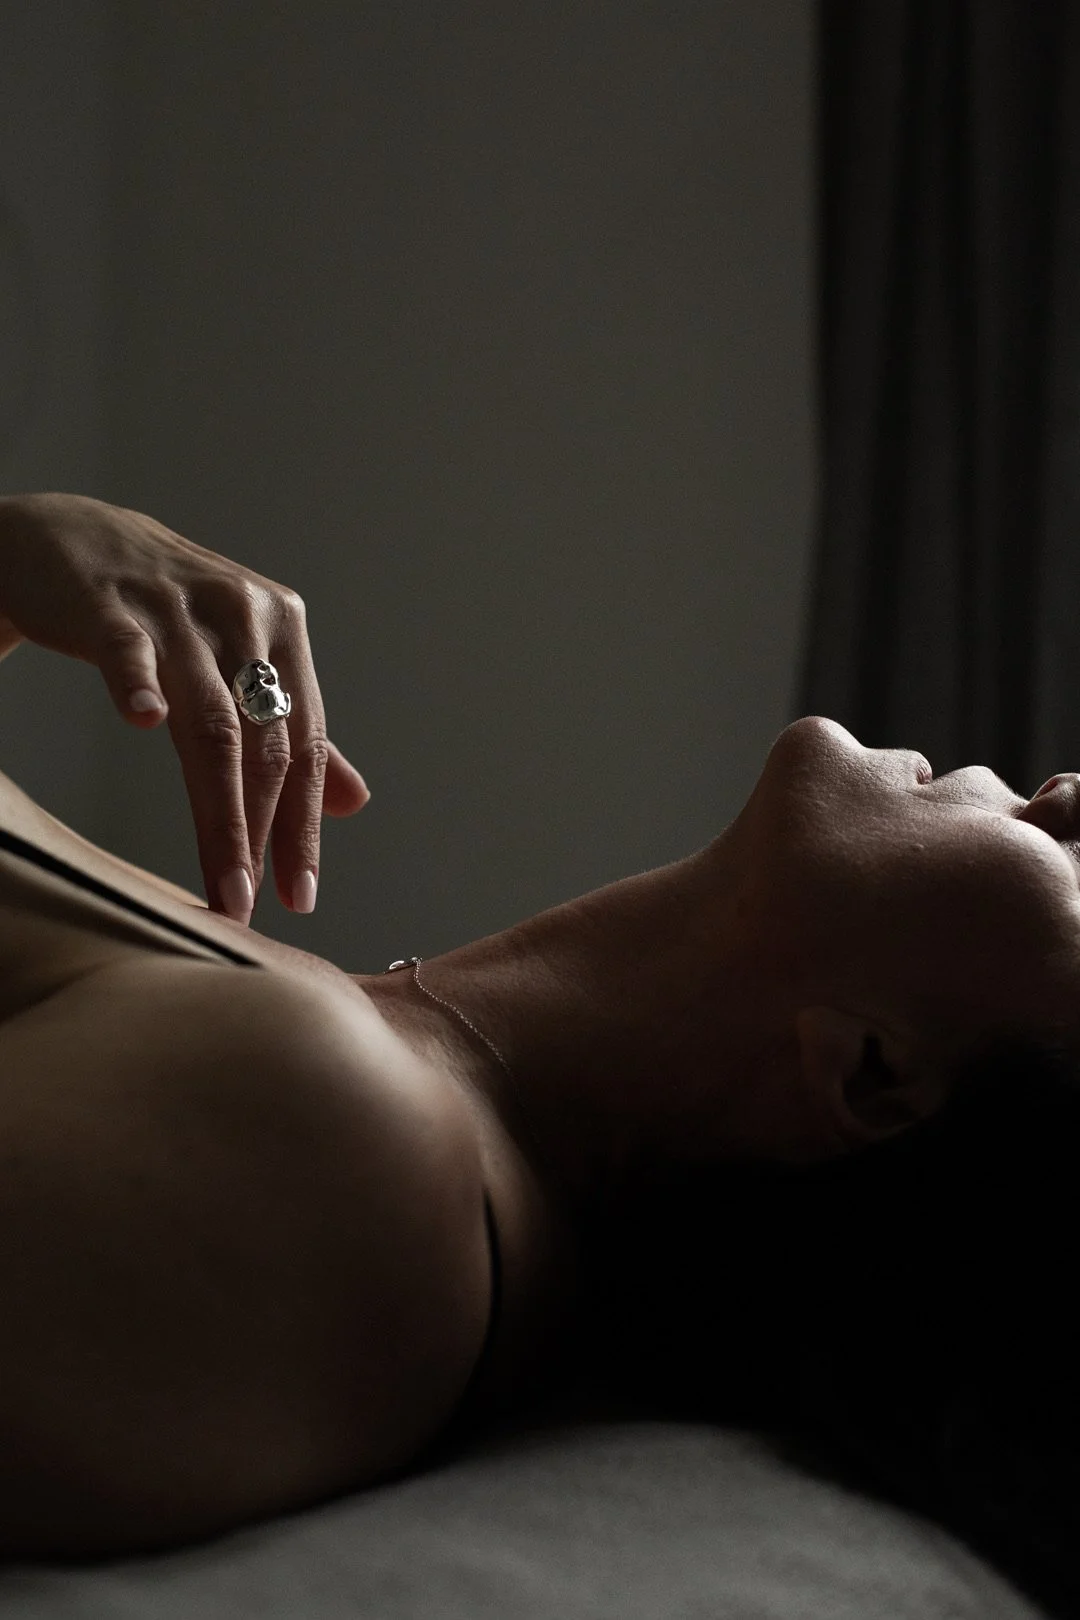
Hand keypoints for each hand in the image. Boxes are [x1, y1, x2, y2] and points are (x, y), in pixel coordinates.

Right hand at [0, 492, 370, 920]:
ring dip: (218, 809)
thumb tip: (354, 802)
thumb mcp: (236, 662)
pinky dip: (139, 683)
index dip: (303, 823)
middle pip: (261, 741)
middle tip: (247, 904)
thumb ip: (289, 731)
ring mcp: (177, 606)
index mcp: (282, 630)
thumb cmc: (162, 615)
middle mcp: (242, 613)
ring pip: (209, 720)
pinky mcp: (110, 603)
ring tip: (219, 880)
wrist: (69, 540)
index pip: (303, 743)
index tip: (299, 894)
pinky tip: (144, 721)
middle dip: (260, 832)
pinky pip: (130, 650)